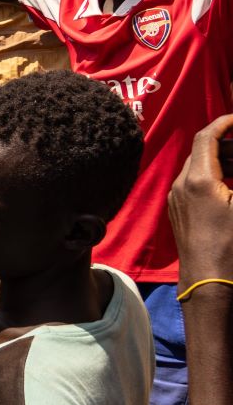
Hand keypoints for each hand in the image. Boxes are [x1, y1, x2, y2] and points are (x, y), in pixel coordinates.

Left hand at [168, 114, 232, 289]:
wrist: (210, 281)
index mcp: (199, 179)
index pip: (207, 136)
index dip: (224, 123)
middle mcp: (181, 184)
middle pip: (203, 151)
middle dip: (229, 144)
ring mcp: (176, 198)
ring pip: (199, 167)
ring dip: (222, 161)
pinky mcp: (177, 211)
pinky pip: (194, 183)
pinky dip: (214, 176)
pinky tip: (232, 186)